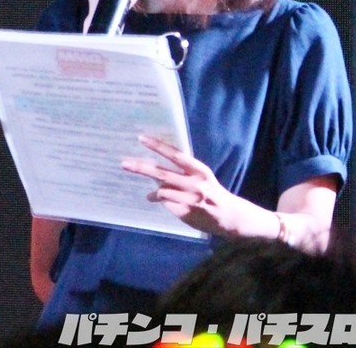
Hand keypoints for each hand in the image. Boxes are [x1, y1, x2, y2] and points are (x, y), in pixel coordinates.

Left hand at [121, 135, 247, 237]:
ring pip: (163, 190)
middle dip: (142, 168)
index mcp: (199, 170)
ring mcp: (191, 199)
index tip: (141, 138)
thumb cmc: (211, 192)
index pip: (175, 155)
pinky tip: (155, 199)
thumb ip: (181, 172)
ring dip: (153, 190)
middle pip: (163, 174)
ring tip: (148, 191)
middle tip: (124, 163)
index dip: (158, 146)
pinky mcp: (187, 213)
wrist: (231, 216)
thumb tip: (155, 169)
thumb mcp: (200, 177)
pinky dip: (158, 200)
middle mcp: (195, 183)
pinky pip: (166, 204)